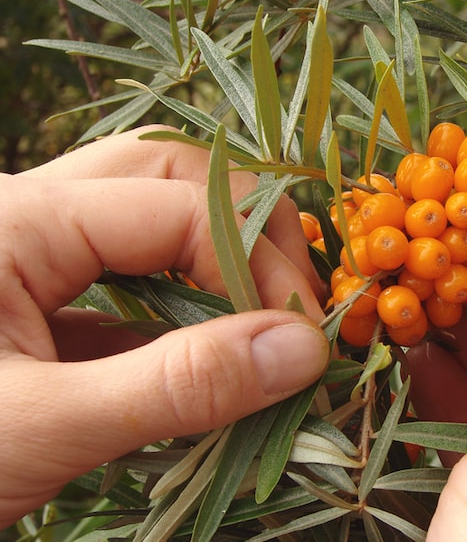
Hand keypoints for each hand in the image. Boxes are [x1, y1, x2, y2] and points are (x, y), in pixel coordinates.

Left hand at [0, 127, 328, 527]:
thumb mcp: (39, 428)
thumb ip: (176, 385)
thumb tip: (301, 351)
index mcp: (16, 218)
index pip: (180, 206)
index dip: (257, 265)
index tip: (304, 339)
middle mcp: (25, 209)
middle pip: (167, 171)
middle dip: (244, 227)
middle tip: (290, 299)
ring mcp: (31, 251)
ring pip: (150, 212)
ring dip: (217, 255)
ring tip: (263, 310)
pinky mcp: (39, 300)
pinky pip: (131, 275)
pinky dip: (185, 304)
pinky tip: (209, 349)